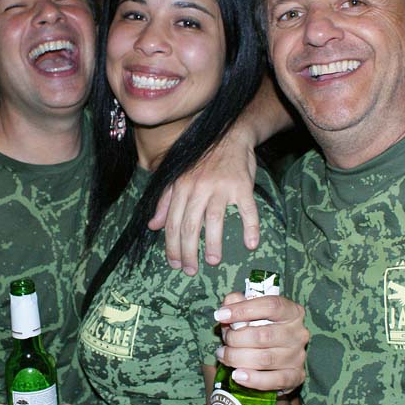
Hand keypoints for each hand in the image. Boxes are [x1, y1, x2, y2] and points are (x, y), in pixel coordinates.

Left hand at [148, 125, 258, 275]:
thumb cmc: (203, 159)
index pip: (172, 222)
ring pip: (214, 221)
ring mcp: (221, 187)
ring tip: (213, 261)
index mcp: (181, 187)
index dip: (171, 246)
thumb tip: (153, 226)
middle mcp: (198, 188)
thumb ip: (165, 201)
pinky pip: (247, 210)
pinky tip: (251, 244)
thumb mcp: (178, 176)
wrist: (230, 134)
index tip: (174, 264)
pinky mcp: (242, 186)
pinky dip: (250, 228)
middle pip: (189, 226)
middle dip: (188, 252)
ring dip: (213, 244)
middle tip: (191, 270)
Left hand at [214, 292, 308, 392]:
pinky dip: (253, 379)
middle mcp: (298, 333)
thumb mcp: (248, 310)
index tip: (221, 315)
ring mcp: (298, 356)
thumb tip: (228, 305)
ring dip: (237, 358)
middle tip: (224, 340)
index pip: (270, 306)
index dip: (243, 310)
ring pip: (265, 359)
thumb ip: (237, 302)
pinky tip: (237, 375)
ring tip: (223, 355)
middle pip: (264, 335)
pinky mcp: (296, 376)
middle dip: (236, 338)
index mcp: (292, 311)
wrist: (272, 357)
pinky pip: (274, 380)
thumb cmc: (259, 328)